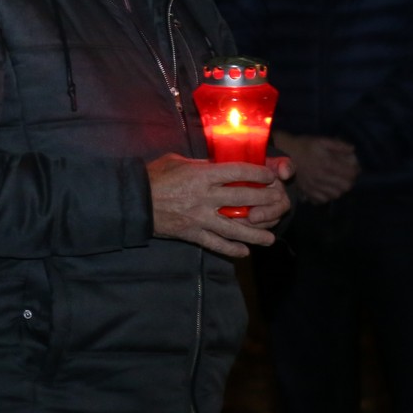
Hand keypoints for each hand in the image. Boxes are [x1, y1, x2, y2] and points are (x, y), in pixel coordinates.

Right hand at [147, 153, 290, 256]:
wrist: (134, 200)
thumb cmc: (154, 176)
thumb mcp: (177, 160)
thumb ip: (200, 164)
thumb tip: (218, 165)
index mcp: (202, 175)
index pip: (238, 173)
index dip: (258, 174)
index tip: (270, 176)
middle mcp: (205, 197)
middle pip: (243, 200)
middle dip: (265, 202)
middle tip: (279, 204)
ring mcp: (200, 218)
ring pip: (235, 228)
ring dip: (255, 234)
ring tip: (270, 239)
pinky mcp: (192, 233)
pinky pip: (215, 244)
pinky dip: (231, 249)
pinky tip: (244, 252)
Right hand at [273, 131, 358, 203]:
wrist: (283, 153)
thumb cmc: (303, 145)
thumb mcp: (321, 140)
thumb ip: (338, 145)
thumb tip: (353, 150)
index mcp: (328, 164)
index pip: (350, 174)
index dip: (355, 171)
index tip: (354, 167)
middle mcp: (322, 178)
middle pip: (346, 186)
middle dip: (349, 181)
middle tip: (347, 175)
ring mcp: (314, 187)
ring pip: (336, 195)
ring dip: (340, 189)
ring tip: (337, 182)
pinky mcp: (307, 192)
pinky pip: (323, 200)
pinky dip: (327, 196)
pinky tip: (325, 189)